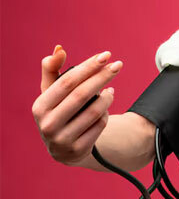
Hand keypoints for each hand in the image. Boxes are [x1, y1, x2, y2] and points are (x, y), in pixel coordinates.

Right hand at [32, 45, 122, 165]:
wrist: (63, 147)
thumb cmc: (58, 110)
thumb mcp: (51, 92)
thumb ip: (52, 69)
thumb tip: (59, 49)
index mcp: (40, 106)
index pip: (67, 82)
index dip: (88, 67)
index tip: (106, 55)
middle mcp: (48, 124)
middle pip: (82, 94)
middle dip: (103, 77)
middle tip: (118, 65)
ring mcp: (62, 139)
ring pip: (95, 111)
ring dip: (107, 97)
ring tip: (110, 90)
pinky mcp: (78, 149)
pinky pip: (100, 125)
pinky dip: (106, 112)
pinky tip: (106, 106)